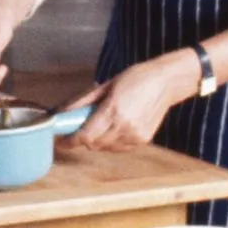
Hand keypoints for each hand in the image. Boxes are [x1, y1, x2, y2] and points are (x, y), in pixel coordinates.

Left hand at [62, 52, 197, 153]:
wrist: (165, 82)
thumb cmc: (137, 78)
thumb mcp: (106, 86)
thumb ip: (83, 102)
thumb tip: (63, 112)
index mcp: (113, 110)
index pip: (85, 135)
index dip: (70, 141)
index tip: (61, 141)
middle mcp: (124, 126)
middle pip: (94, 144)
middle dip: (83, 139)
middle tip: (79, 128)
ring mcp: (135, 135)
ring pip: (107, 148)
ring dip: (98, 140)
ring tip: (103, 123)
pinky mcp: (143, 140)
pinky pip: (120, 148)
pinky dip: (113, 142)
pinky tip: (116, 127)